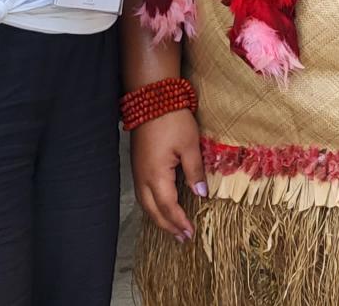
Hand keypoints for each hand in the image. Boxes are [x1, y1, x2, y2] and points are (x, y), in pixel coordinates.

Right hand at [131, 110, 204, 242]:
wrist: (152, 100)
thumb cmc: (173, 121)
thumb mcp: (190, 146)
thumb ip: (195, 172)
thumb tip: (201, 194)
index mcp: (156, 175)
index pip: (168, 207)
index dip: (179, 221)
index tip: (190, 233)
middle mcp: (143, 178)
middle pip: (154, 211)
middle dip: (168, 226)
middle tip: (182, 238)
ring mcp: (138, 172)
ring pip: (146, 204)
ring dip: (159, 218)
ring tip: (173, 228)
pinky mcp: (138, 166)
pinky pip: (143, 194)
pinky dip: (153, 206)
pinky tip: (161, 207)